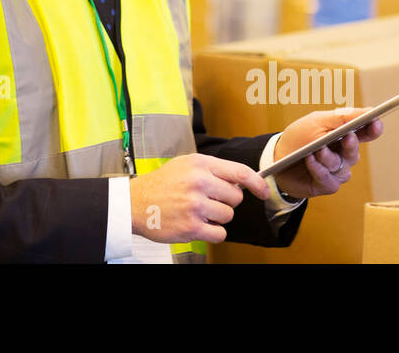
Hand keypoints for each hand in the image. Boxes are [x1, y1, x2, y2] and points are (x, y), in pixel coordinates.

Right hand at [129, 153, 269, 243]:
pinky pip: (220, 233)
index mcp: (199, 164)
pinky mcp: (192, 226)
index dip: (256, 183)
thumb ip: (212, 169)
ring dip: (217, 217)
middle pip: (236, 197)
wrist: (135, 203)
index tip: (263, 191)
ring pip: (228, 216)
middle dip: (226, 201)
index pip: (239, 172)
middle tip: (208, 200)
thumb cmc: (161, 184)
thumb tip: (240, 180)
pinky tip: (197, 224)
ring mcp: (195, 205)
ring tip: (197, 211)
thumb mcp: (185, 165)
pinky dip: (212, 232)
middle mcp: (198, 182)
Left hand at [270, 109, 383, 200]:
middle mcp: (345, 155)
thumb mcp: (316, 122)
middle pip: (354, 151)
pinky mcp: (327, 185)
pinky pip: (327, 178)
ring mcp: (337, 171)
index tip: (376, 122)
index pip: (365, 133)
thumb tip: (368, 111)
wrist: (276, 158)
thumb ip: (340, 118)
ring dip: (327, 157)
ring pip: (340, 165)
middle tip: (348, 137)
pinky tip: (309, 160)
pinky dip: (317, 168)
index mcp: (345, 136)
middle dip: (351, 144)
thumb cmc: (298, 138)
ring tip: (318, 149)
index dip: (373, 129)